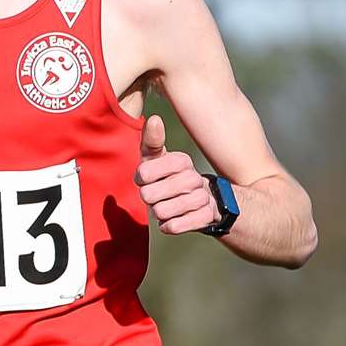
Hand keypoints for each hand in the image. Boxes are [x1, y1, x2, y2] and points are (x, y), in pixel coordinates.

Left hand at [134, 115, 219, 234]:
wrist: (203, 201)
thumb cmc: (169, 177)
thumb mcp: (156, 158)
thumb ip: (151, 141)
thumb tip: (154, 119)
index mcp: (180, 161)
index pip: (145, 171)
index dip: (140, 178)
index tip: (145, 177)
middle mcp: (193, 178)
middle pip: (149, 194)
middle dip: (147, 197)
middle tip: (155, 195)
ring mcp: (201, 198)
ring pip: (162, 211)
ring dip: (158, 212)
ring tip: (165, 206)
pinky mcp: (205, 217)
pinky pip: (176, 226)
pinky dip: (168, 226)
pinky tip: (170, 221)